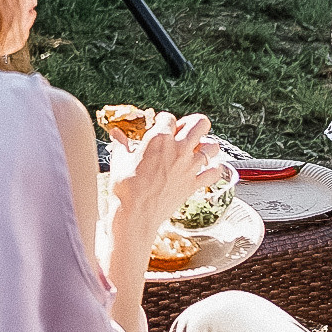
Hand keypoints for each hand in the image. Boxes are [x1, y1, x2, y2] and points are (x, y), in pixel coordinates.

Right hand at [108, 110, 225, 231]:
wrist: (136, 213)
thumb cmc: (126, 187)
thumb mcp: (120, 160)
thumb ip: (121, 143)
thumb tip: (116, 133)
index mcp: (159, 138)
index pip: (168, 117)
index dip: (163, 120)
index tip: (160, 125)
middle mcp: (178, 148)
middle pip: (200, 123)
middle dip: (193, 123)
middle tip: (183, 130)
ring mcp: (189, 166)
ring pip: (212, 146)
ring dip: (206, 145)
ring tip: (197, 148)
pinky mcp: (193, 183)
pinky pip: (214, 172)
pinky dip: (213, 169)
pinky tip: (206, 169)